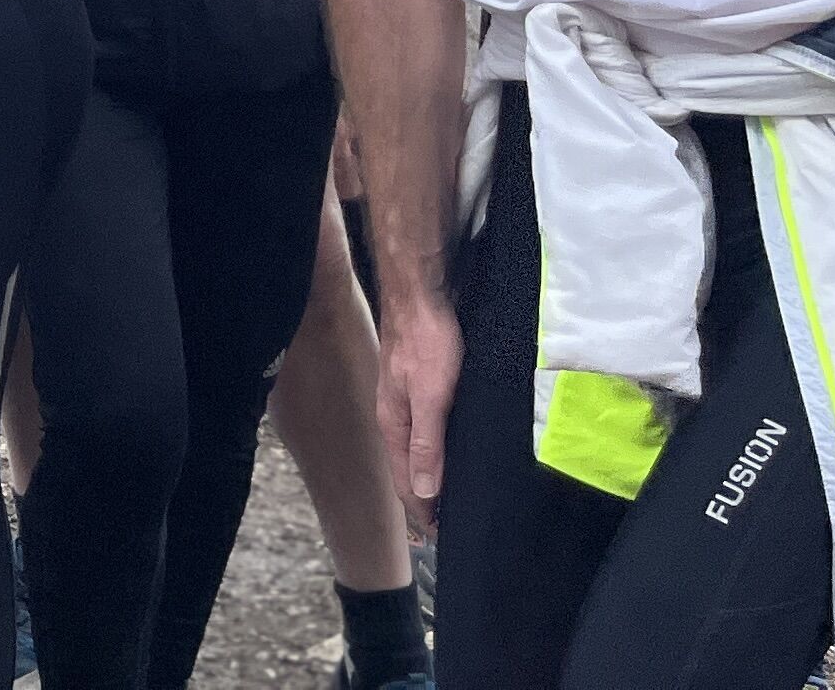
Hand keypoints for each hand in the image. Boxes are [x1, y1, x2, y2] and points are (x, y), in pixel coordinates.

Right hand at [374, 292, 459, 526]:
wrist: (418, 295)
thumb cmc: (426, 341)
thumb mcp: (432, 396)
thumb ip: (427, 443)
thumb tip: (425, 491)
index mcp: (394, 424)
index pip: (405, 480)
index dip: (420, 511)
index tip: (436, 539)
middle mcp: (393, 416)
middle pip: (405, 469)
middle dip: (420, 500)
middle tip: (439, 530)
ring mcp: (402, 401)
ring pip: (412, 451)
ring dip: (425, 477)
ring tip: (440, 500)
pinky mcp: (415, 387)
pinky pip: (421, 432)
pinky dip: (430, 453)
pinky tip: (441, 453)